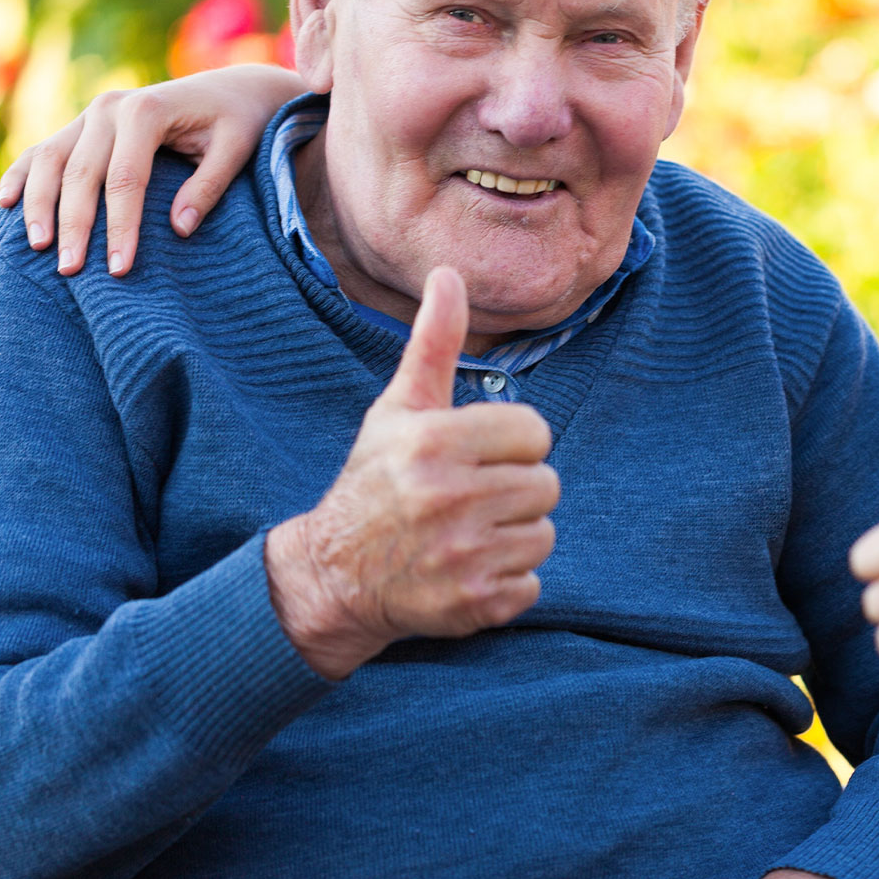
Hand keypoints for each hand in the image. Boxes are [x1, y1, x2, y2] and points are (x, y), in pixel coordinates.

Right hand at [0, 63, 303, 276]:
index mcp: (145, 111)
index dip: (120, 226)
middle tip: (70, 271)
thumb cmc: (238, 122)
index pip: (125, 179)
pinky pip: (43, 151)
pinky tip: (7, 205)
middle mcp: (110, 108)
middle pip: (81, 174)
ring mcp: (91, 114)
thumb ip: (208, 187)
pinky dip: (22, 175)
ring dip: (39, 204)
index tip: (119, 269)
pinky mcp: (83, 125)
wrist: (230, 90)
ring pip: (51, 160)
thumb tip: (180, 230)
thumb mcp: (236, 149)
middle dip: (73, 225)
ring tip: (36, 247)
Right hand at [264, 266, 557, 678]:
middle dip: (514, 490)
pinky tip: (466, 570)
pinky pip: (532, 585)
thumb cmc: (375, 481)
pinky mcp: (475, 604)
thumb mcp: (398, 409)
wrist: (333, 576)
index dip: (510, 444)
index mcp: (435, 442)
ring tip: (466, 532)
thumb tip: (449, 273)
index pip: (535, 433)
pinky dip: (507, 582)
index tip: (474, 456)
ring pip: (543, 534)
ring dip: (513, 535)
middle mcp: (449, 498)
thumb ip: (434, 343)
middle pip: (546, 485)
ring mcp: (463, 555)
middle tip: (468, 498)